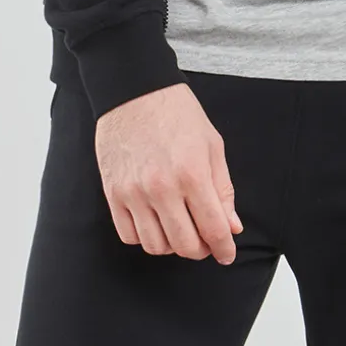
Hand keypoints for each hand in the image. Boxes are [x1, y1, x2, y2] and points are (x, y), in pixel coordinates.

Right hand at [94, 82, 243, 264]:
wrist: (135, 91)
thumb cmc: (177, 113)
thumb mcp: (212, 144)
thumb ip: (223, 189)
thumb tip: (231, 227)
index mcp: (192, 173)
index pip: (213, 229)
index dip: (224, 248)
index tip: (227, 254)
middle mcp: (162, 188)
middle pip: (184, 245)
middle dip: (200, 249)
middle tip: (205, 240)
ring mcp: (134, 193)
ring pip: (156, 246)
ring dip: (172, 245)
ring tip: (179, 228)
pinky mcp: (113, 193)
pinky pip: (129, 235)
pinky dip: (145, 237)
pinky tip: (155, 221)